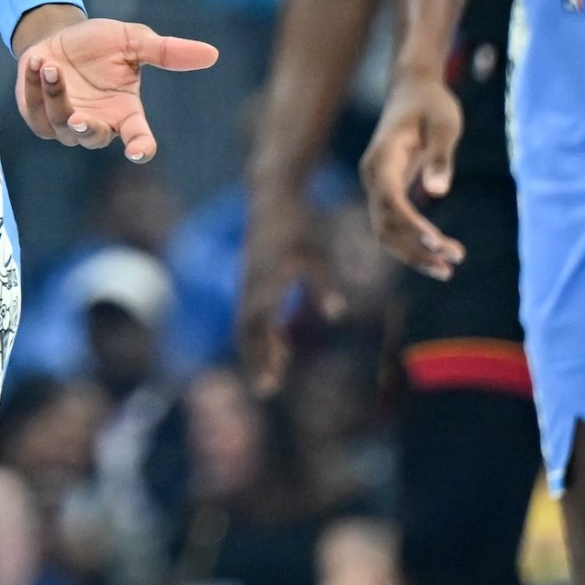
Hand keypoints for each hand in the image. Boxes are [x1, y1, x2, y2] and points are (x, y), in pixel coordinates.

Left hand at [12, 8, 219, 162]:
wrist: (59, 35)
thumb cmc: (100, 43)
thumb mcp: (134, 41)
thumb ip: (166, 51)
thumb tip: (212, 53)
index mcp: (125, 112)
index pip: (138, 137)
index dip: (140, 147)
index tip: (139, 151)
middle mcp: (98, 123)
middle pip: (94, 139)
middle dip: (87, 130)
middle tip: (80, 119)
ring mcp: (66, 124)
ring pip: (60, 122)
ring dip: (55, 95)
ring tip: (51, 66)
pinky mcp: (38, 116)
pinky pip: (35, 109)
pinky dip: (34, 86)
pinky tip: (37, 62)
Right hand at [236, 182, 339, 393]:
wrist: (272, 194)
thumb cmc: (298, 223)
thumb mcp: (315, 253)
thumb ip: (323, 284)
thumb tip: (336, 316)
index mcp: (266, 281)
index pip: (261, 327)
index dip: (264, 354)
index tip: (269, 381)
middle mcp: (252, 284)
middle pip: (248, 331)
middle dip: (257, 360)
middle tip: (266, 390)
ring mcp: (249, 281)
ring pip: (248, 324)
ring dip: (259, 348)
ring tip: (276, 373)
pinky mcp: (252, 277)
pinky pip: (252, 311)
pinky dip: (262, 331)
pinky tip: (280, 344)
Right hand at [360, 61, 464, 277]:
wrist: (413, 89)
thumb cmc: (431, 104)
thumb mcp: (444, 124)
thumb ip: (440, 156)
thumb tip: (437, 192)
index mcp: (383, 158)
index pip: (391, 200)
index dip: (411, 225)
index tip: (436, 243)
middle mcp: (373, 176)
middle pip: (385, 224)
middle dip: (416, 249)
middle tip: (452, 264)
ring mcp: (377, 185)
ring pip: (386, 231)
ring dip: (414, 253)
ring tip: (448, 268)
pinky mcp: (387, 191)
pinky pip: (393, 225)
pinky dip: (412, 243)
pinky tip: (438, 254)